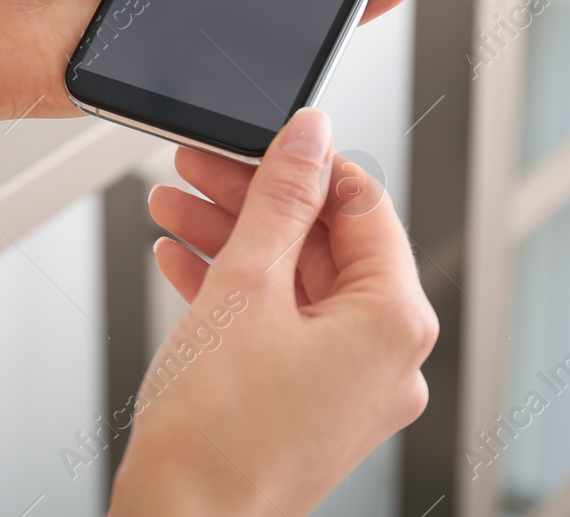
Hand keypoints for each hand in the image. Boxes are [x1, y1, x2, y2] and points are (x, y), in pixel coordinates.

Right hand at [109, 108, 438, 515]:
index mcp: (395, 323)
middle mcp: (387, 358)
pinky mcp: (312, 405)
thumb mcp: (246, 285)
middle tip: (198, 168)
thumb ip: (281, 198)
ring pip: (297, 283)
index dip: (303, 163)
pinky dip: (237, 290)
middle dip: (253, 201)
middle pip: (325, 242)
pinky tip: (184, 261)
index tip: (256, 140)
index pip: (363, 205)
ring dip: (234, 239)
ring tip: (174, 208)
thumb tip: (310, 135)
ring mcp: (351, 387)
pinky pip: (283, 325)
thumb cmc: (217, 433)